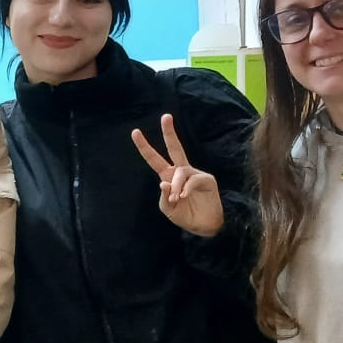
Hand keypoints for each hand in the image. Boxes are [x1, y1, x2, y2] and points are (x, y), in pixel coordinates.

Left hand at [131, 113, 223, 236]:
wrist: (204, 226)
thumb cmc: (185, 215)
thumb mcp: (168, 209)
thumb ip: (164, 197)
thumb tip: (164, 183)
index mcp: (168, 176)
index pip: (154, 159)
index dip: (145, 146)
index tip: (135, 132)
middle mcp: (181, 171)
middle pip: (175, 148)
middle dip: (169, 132)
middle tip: (165, 116)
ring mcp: (195, 174)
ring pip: (180, 171)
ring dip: (176, 185)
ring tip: (178, 198)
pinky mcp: (206, 179)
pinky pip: (193, 180)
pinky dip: (186, 189)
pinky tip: (184, 197)